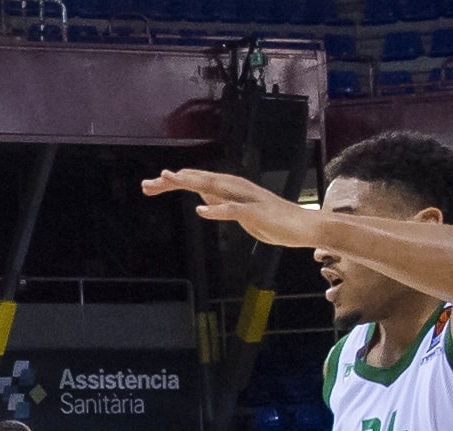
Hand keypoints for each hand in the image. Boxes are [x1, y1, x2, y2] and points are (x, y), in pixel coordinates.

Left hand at [143, 169, 324, 247]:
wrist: (304, 227)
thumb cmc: (273, 222)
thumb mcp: (239, 213)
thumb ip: (222, 203)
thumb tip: (203, 197)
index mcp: (231, 189)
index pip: (197, 182)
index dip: (173, 183)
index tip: (150, 186)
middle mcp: (237, 188)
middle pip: (200, 180)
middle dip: (174, 181)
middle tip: (148, 183)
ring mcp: (247, 199)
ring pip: (214, 187)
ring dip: (191, 183)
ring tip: (169, 180)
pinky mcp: (256, 213)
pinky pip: (234, 210)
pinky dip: (217, 209)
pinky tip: (201, 211)